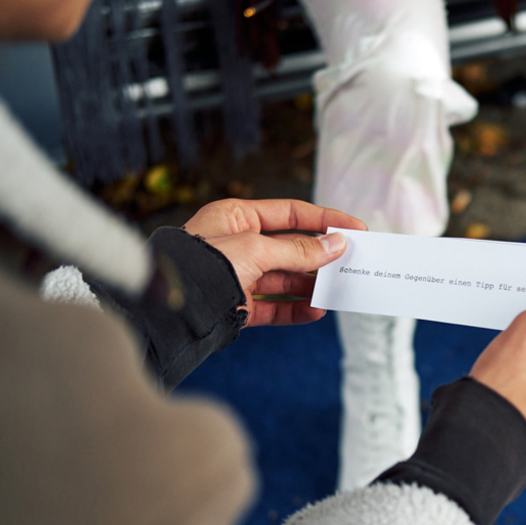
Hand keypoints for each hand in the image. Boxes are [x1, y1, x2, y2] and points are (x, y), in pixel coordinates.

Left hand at [182, 198, 365, 327]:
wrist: (170, 307)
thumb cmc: (204, 264)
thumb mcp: (257, 248)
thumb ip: (299, 250)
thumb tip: (336, 245)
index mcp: (236, 217)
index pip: (290, 213)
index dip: (325, 220)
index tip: (355, 229)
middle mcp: (238, 244)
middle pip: (291, 247)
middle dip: (321, 256)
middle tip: (352, 262)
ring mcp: (239, 276)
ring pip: (285, 279)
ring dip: (312, 285)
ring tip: (338, 289)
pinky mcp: (238, 305)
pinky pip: (275, 308)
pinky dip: (297, 310)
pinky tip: (317, 311)